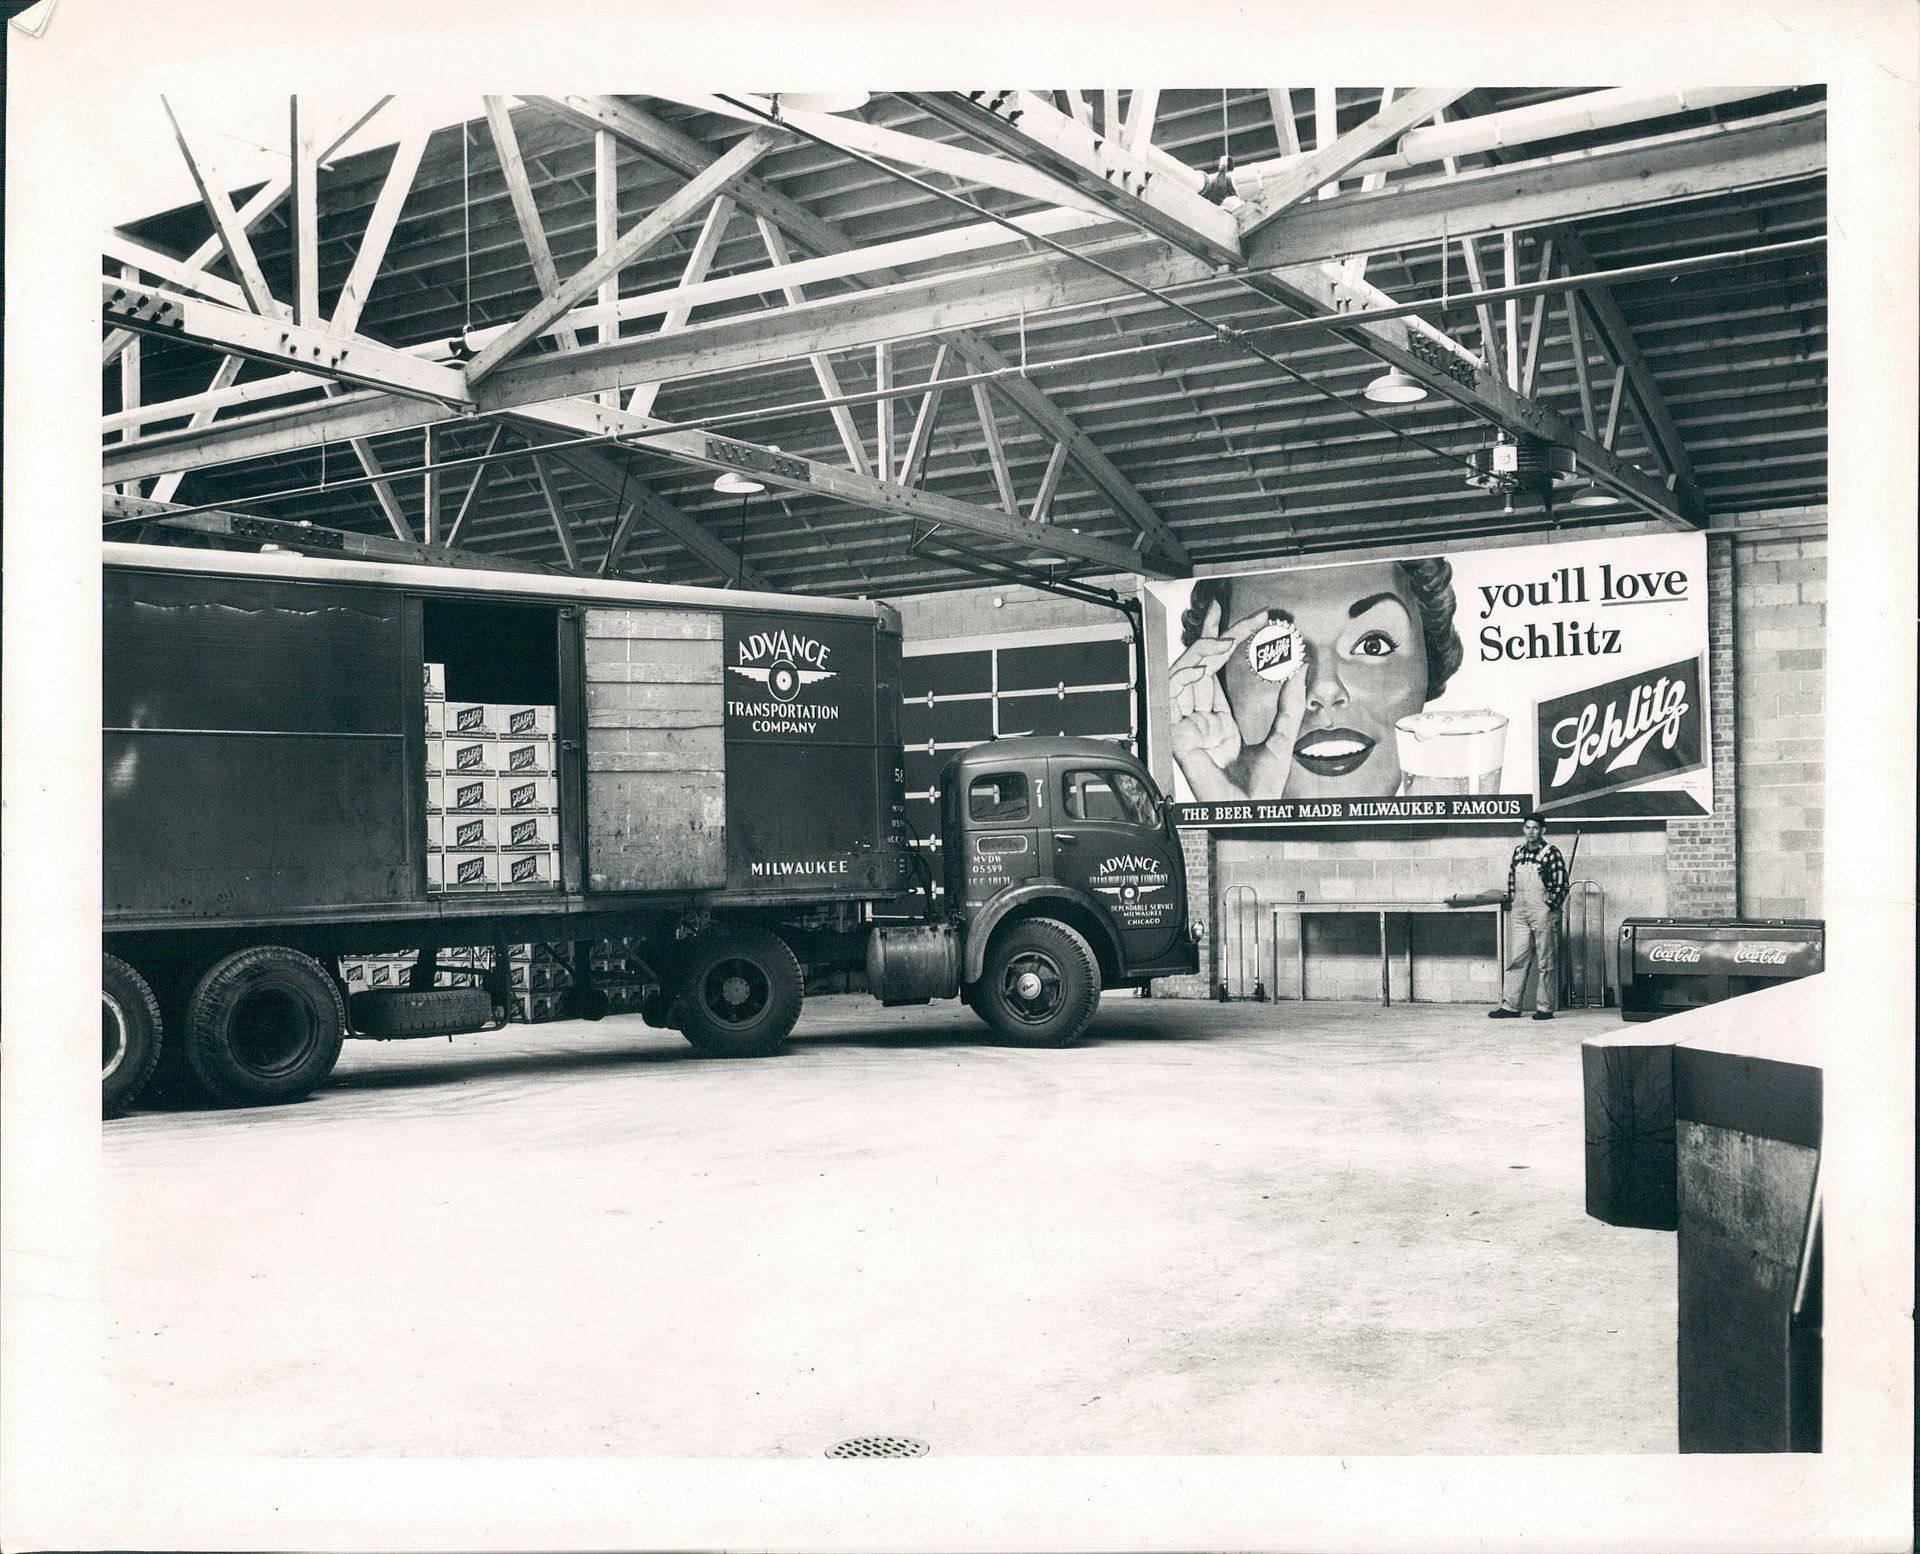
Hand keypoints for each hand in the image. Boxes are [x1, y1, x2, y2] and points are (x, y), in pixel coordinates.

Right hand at [1169, 601, 1269, 797]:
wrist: (1249, 813)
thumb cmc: (1262, 788)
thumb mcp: (1283, 737)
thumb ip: (1288, 703)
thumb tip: (1298, 669)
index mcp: (1220, 722)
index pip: (1218, 675)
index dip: (1226, 648)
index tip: (1238, 625)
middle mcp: (1201, 720)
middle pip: (1200, 668)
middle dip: (1208, 636)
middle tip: (1219, 608)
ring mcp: (1188, 725)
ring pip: (1188, 674)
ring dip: (1202, 648)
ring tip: (1221, 629)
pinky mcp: (1178, 732)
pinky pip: (1177, 693)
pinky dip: (1190, 671)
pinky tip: (1208, 656)